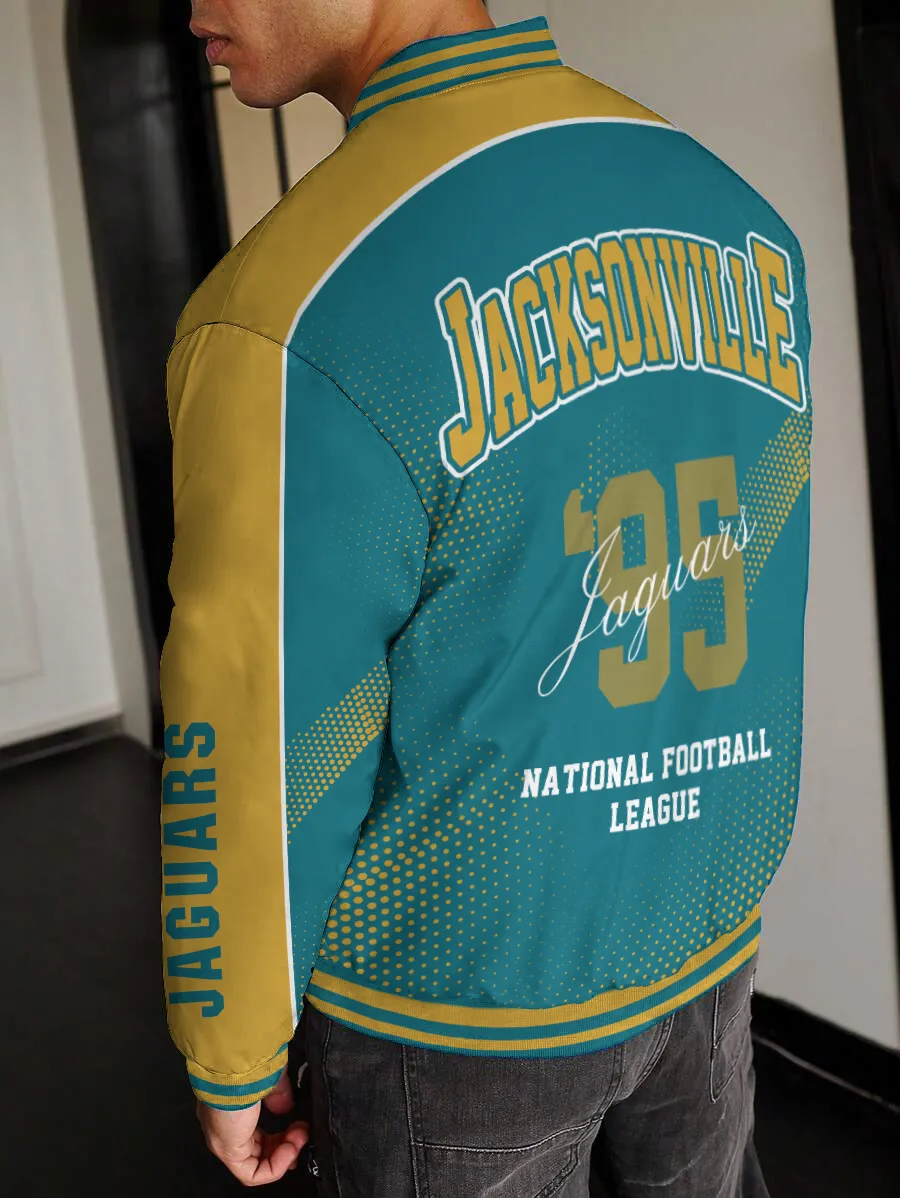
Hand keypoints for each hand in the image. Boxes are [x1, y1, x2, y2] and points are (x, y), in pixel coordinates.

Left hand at [197, 1068, 308, 1185]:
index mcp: (230, 1104)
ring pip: (254, 1163)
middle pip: (255, 1149)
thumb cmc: (248, 1063)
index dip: (278, 1136)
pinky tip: (291, 1150)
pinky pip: (252, 1173)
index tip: (297, 1130)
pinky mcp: (227, 1151)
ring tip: (299, 1139)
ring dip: (284, 1155)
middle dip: (284, 1147)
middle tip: (301, 1137)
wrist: (233, 1064)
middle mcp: (223, 1125)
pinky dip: (276, 1167)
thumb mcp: (271, 1077)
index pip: (253, 1131)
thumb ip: (279, 1094)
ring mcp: (223, 1140)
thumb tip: (286, 1108)